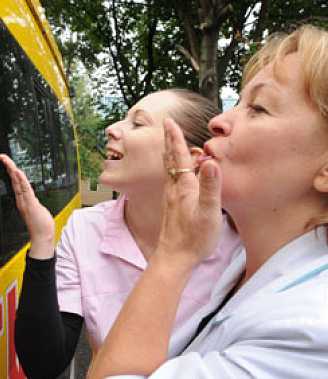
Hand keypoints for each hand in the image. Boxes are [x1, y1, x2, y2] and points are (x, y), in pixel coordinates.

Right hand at [0, 153, 55, 258]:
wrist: (42, 237)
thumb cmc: (40, 225)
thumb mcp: (37, 210)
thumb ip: (34, 203)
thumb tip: (34, 201)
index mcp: (23, 200)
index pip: (16, 182)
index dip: (12, 171)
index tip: (7, 162)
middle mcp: (22, 200)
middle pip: (14, 180)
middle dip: (9, 167)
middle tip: (2, 157)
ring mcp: (25, 202)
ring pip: (18, 183)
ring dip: (13, 171)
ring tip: (8, 161)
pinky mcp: (31, 204)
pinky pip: (25, 189)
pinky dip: (21, 181)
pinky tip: (18, 173)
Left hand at [158, 118, 221, 265]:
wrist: (174, 257)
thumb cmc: (194, 238)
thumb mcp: (208, 212)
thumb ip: (210, 187)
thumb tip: (211, 162)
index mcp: (184, 187)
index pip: (179, 156)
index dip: (176, 138)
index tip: (170, 121)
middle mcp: (174, 189)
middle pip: (171, 159)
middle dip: (170, 140)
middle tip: (167, 124)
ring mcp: (171, 197)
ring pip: (168, 169)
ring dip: (169, 153)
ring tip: (169, 143)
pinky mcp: (171, 206)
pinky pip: (170, 180)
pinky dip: (171, 168)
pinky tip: (173, 173)